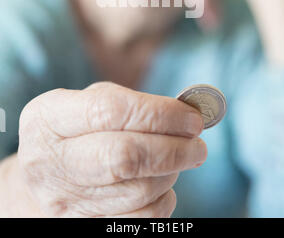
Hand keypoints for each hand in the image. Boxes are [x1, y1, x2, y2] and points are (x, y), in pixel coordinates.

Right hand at [17, 82, 205, 217]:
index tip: (192, 117)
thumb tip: (187, 115)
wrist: (39, 182)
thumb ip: (131, 104)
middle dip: (173, 148)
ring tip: (178, 157)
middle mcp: (49, 161)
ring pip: (138, 190)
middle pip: (124, 156)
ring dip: (171, 172)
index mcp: (47, 118)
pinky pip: (140, 219)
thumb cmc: (74, 133)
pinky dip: (162, 200)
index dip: (160, 113)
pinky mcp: (83, 227)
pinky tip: (161, 182)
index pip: (110, 110)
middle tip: (198, 143)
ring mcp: (64, 201)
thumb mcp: (86, 105)